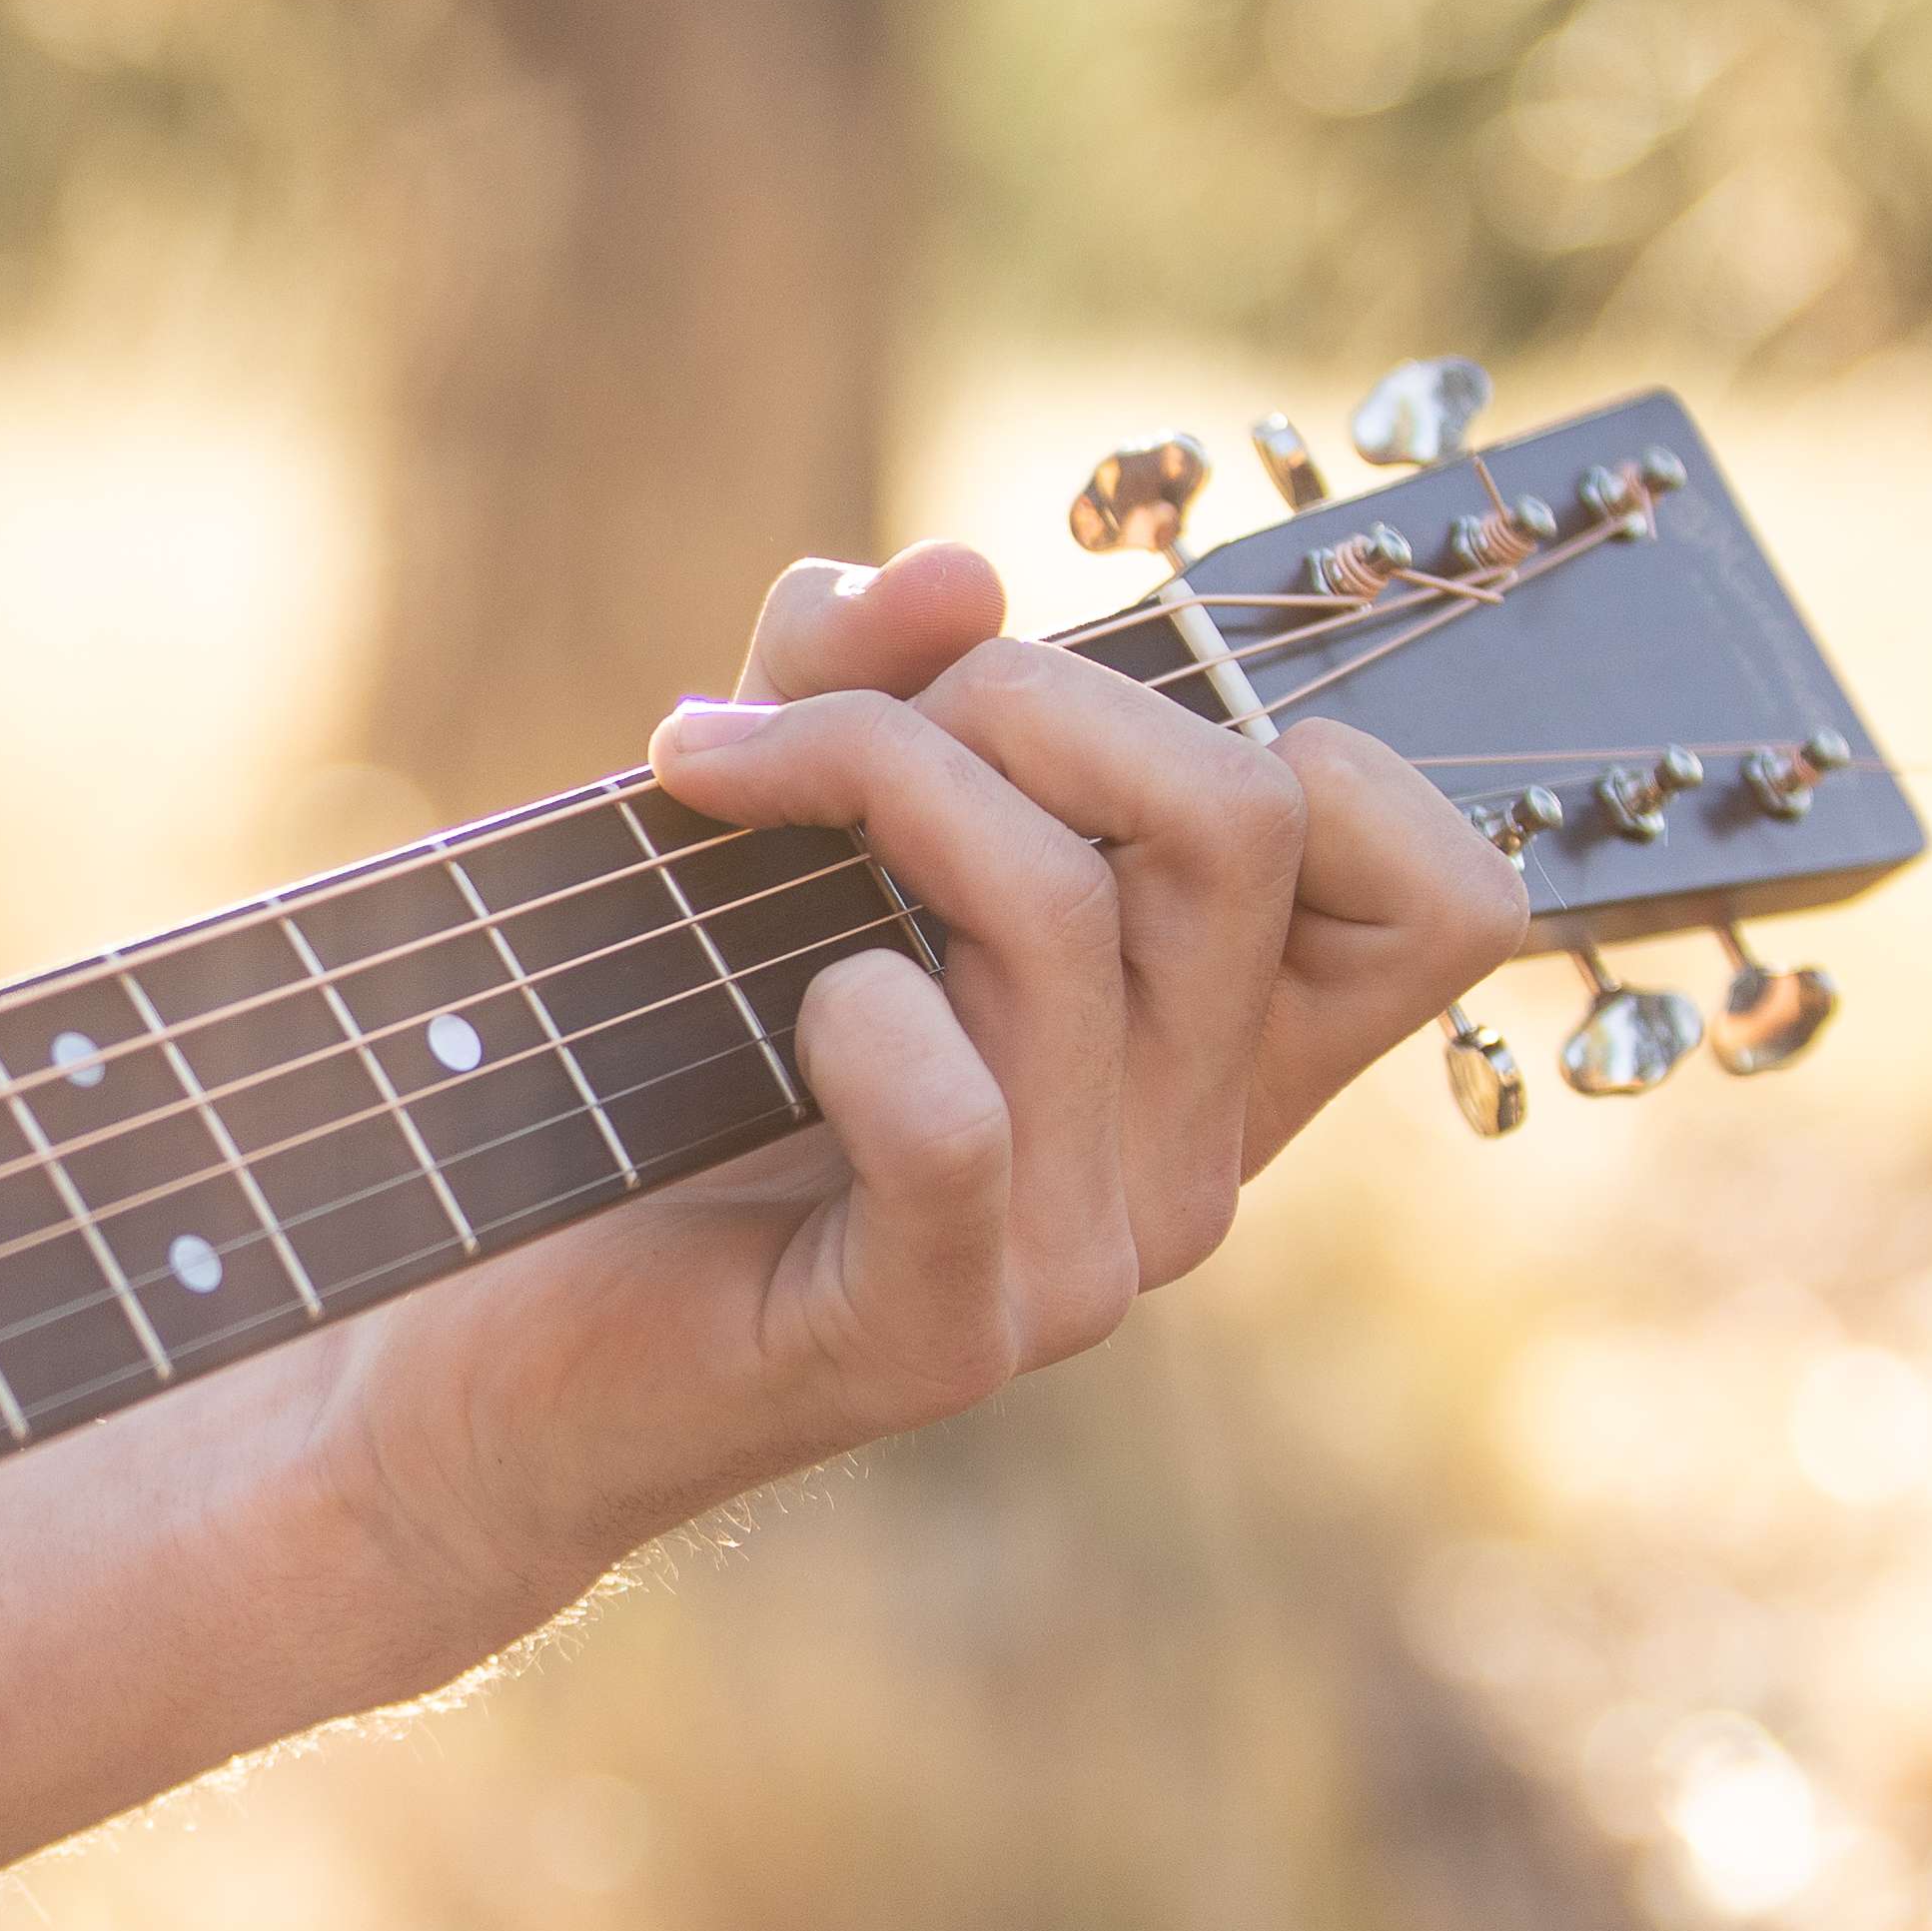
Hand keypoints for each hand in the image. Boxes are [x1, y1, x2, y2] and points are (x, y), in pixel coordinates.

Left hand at [287, 540, 1523, 1669]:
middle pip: (1240, 816)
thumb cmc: (646, 1076)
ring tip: (709, 789)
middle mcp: (1187, 1168)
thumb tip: (964, 575)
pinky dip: (855, 1010)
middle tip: (815, 726)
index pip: (1442, 892)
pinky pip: (958, 1114)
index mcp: (1206, 1058)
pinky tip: (787, 1005)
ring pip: (1068, 911)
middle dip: (1019, 696)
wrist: (488, 1355)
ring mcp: (1080, 1262)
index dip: (1297, 743)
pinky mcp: (934, 1335)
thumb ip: (869, 677)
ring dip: (866, 782)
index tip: (1065, 727)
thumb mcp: (774, 823)